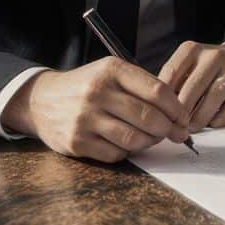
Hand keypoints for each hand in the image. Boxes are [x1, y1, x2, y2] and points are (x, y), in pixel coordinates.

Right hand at [1, 57, 190, 162]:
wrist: (41, 100)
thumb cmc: (87, 86)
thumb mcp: (111, 72)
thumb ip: (142, 85)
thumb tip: (177, 111)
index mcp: (112, 70)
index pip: (157, 91)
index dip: (176, 108)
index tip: (183, 117)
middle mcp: (98, 92)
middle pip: (149, 117)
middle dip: (168, 129)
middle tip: (174, 133)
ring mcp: (85, 119)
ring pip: (135, 139)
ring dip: (150, 142)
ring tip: (152, 138)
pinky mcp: (76, 142)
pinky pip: (115, 154)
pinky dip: (127, 152)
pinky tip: (126, 144)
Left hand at [157, 41, 224, 130]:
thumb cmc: (210, 67)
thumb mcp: (190, 64)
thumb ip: (174, 81)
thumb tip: (159, 108)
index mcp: (193, 49)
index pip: (171, 74)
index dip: (163, 98)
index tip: (161, 112)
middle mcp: (214, 55)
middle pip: (191, 90)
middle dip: (181, 113)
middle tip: (177, 125)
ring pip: (211, 101)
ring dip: (198, 119)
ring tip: (193, 126)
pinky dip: (217, 121)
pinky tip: (212, 121)